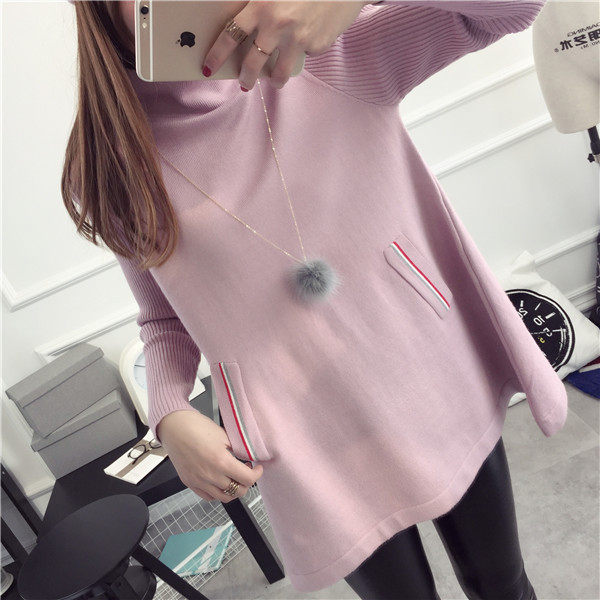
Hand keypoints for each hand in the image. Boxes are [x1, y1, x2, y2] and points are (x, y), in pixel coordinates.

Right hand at [156, 410, 263, 502]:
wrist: (174, 427)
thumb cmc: (196, 426)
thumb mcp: (224, 435)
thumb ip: (238, 449)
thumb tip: (249, 457)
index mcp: (221, 461)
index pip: (247, 479)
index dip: (257, 474)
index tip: (257, 468)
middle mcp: (209, 475)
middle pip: (238, 491)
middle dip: (246, 482)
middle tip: (246, 471)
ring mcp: (198, 481)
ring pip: (223, 497)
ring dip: (233, 490)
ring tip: (234, 477)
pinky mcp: (189, 483)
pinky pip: (208, 496)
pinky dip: (218, 492)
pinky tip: (220, 481)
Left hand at [202, 1, 372, 90]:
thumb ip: (257, 2)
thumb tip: (242, 23)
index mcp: (262, 5)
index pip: (231, 34)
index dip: (217, 54)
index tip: (209, 67)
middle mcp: (278, 25)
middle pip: (253, 62)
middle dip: (246, 77)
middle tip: (244, 83)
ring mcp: (299, 38)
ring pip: (279, 72)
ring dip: (274, 79)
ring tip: (274, 80)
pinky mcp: (317, 45)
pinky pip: (304, 56)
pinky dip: (302, 52)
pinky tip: (308, 39)